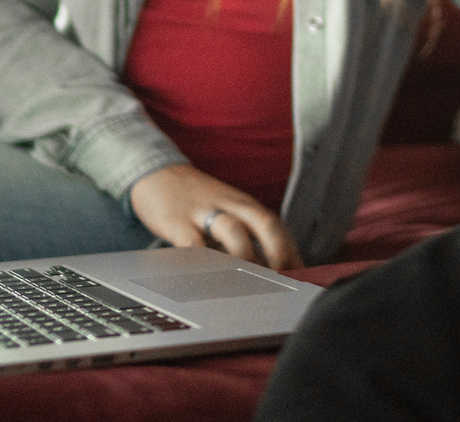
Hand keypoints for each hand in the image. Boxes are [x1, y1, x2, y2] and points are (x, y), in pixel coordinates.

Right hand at [129, 164, 301, 271]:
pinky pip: (193, 244)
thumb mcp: (226, 211)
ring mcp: (204, 212)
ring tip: (255, 285)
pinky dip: (204, 263)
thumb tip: (271, 272)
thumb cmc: (197, 202)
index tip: (303, 278)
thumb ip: (245, 235)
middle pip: (265, 223)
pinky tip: (210, 281)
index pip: (277, 226)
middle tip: (286, 281)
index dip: (293, 251)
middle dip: (279, 252)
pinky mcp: (177, 222)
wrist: (155, 173)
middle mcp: (230, 205)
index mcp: (245, 205)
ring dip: (247, 258)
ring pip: (233, 231)